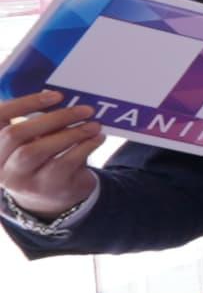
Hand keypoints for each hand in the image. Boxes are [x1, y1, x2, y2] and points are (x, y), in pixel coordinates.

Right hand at [0, 91, 104, 218]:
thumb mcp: (32, 142)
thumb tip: (59, 97)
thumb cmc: (42, 160)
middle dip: (52, 118)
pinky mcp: (43, 188)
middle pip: (15, 134)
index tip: (55, 95)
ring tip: (93, 124)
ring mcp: (20, 180)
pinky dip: (84, 147)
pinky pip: (62, 163)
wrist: (51, 198)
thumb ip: (36, 123)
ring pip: (37, 150)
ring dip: (71, 133)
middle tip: (84, 110)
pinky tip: (97, 139)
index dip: (22, 104)